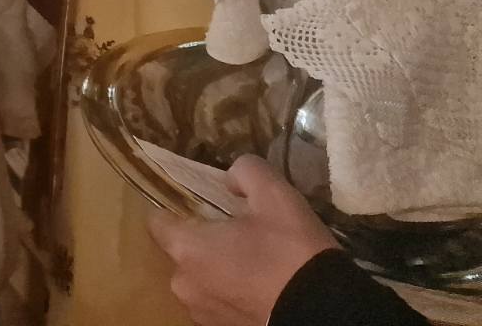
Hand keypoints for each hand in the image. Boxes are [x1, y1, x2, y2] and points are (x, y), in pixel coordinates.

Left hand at [147, 155, 338, 325]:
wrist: (326, 313)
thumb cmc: (291, 251)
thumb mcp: (274, 194)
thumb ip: (245, 172)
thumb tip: (231, 179)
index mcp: (186, 249)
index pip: (157, 220)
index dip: (176, 206)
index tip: (200, 201)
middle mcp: (184, 285)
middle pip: (182, 251)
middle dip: (203, 239)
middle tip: (237, 230)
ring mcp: (203, 313)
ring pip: (201, 279)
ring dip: (218, 269)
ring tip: (253, 260)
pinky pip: (219, 301)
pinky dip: (232, 292)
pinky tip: (260, 285)